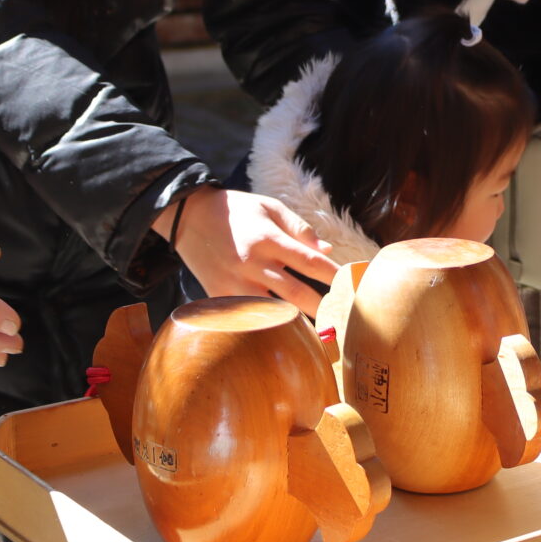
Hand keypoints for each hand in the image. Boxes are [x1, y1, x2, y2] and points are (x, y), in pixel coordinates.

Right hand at [167, 187, 339, 316]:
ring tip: (320, 333)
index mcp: (268, 239)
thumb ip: (300, 229)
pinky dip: (267, 325)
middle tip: (343, 318)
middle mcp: (253, 264)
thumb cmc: (237, 211)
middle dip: (323, 307)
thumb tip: (327, 251)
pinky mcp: (219, 297)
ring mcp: (234, 284)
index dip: (334, 275)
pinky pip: (248, 317)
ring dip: (297, 322)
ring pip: (272, 311)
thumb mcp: (271, 207)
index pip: (310, 262)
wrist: (188, 217)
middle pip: (296, 294)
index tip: (353, 286)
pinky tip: (284, 334)